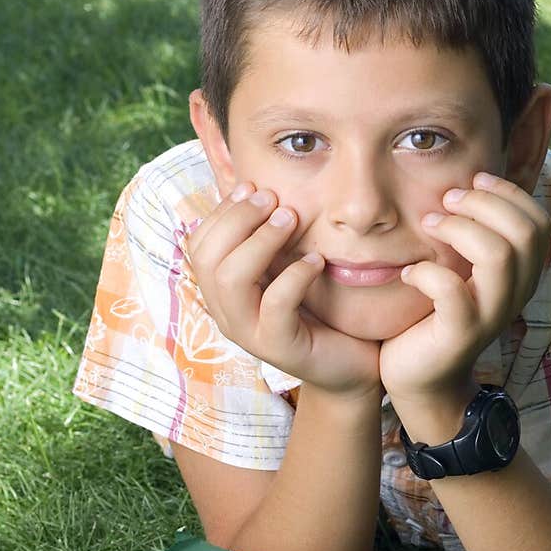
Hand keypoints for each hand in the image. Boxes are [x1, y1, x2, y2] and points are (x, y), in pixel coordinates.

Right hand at [186, 183, 380, 397]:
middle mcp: (227, 313)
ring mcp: (250, 333)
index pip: (199, 245)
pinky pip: (275, 306)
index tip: (253, 186)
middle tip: (274, 199)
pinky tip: (317, 261)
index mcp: (223, 291)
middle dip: (238, 219)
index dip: (222, 211)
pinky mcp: (280, 349)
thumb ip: (269, 237)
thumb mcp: (287, 267)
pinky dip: (294, 276)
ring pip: (231, 281)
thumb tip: (255, 185)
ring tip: (291, 220)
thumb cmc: (320, 310)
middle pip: (207, 259)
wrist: (351, 365)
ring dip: (260, 241)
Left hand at [379, 172, 550, 406]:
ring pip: (498, 256)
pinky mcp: (461, 334)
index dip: (509, 193)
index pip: (539, 220)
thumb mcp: (463, 270)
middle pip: (525, 232)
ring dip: (458, 229)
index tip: (474, 179)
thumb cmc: (436, 313)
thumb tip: (468, 183)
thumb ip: (475, 236)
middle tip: (446, 201)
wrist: (422, 378)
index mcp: (522, 274)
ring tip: (427, 226)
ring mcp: (491, 315)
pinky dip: (427, 272)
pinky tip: (409, 273)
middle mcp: (516, 293)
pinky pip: (451, 291)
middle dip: (483, 204)